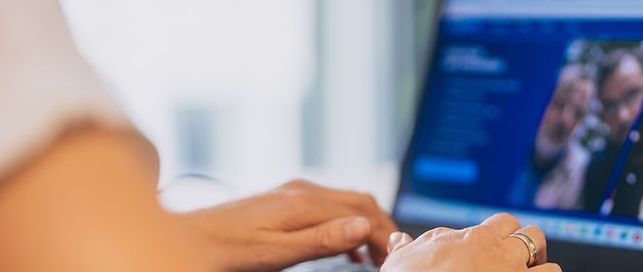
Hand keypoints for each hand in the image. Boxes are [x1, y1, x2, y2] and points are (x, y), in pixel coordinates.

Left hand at [175, 180, 396, 271]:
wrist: (188, 238)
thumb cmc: (226, 250)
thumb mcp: (277, 253)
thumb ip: (322, 240)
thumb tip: (364, 226)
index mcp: (305, 202)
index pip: (363, 214)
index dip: (386, 237)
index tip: (397, 259)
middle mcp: (303, 190)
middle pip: (361, 202)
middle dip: (384, 228)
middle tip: (395, 257)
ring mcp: (294, 192)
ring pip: (348, 202)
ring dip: (368, 225)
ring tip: (378, 255)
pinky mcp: (285, 200)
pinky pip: (330, 206)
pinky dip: (348, 224)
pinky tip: (349, 247)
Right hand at [381, 213, 561, 271]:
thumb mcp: (401, 263)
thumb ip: (408, 248)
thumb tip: (401, 239)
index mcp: (474, 240)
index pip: (504, 223)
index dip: (505, 235)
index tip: (498, 247)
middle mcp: (499, 254)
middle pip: (534, 235)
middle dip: (531, 248)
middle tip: (521, 264)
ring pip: (551, 266)